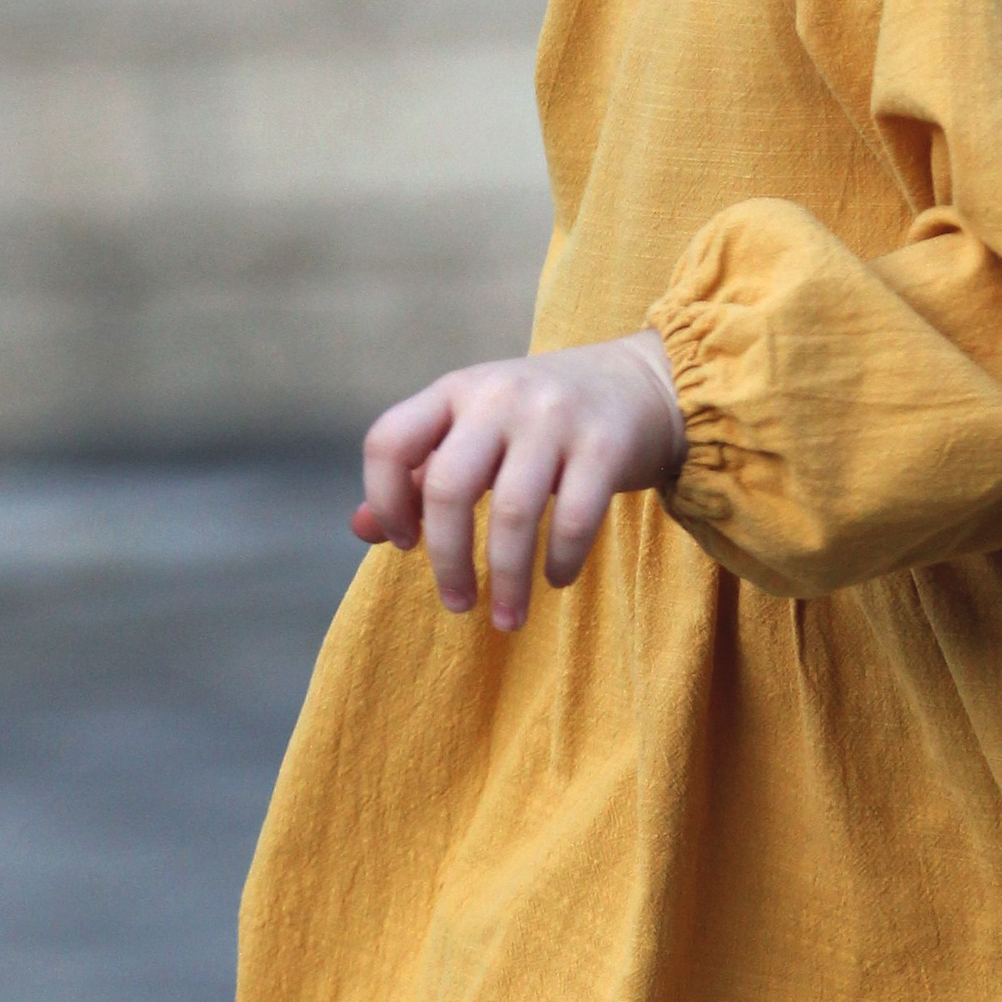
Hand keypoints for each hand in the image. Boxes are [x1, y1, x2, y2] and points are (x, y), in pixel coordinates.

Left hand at [352, 330, 686, 627]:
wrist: (640, 383)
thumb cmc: (539, 418)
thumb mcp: (474, 430)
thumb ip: (418, 475)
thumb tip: (361, 529)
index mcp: (455, 392)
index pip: (390, 440)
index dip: (383, 499)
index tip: (406, 542)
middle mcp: (498, 397)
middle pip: (449, 487)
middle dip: (448, 559)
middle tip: (456, 603)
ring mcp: (554, 417)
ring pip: (514, 512)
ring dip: (507, 579)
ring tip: (507, 619)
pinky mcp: (605, 444)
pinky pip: (576, 518)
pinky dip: (560, 562)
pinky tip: (555, 581)